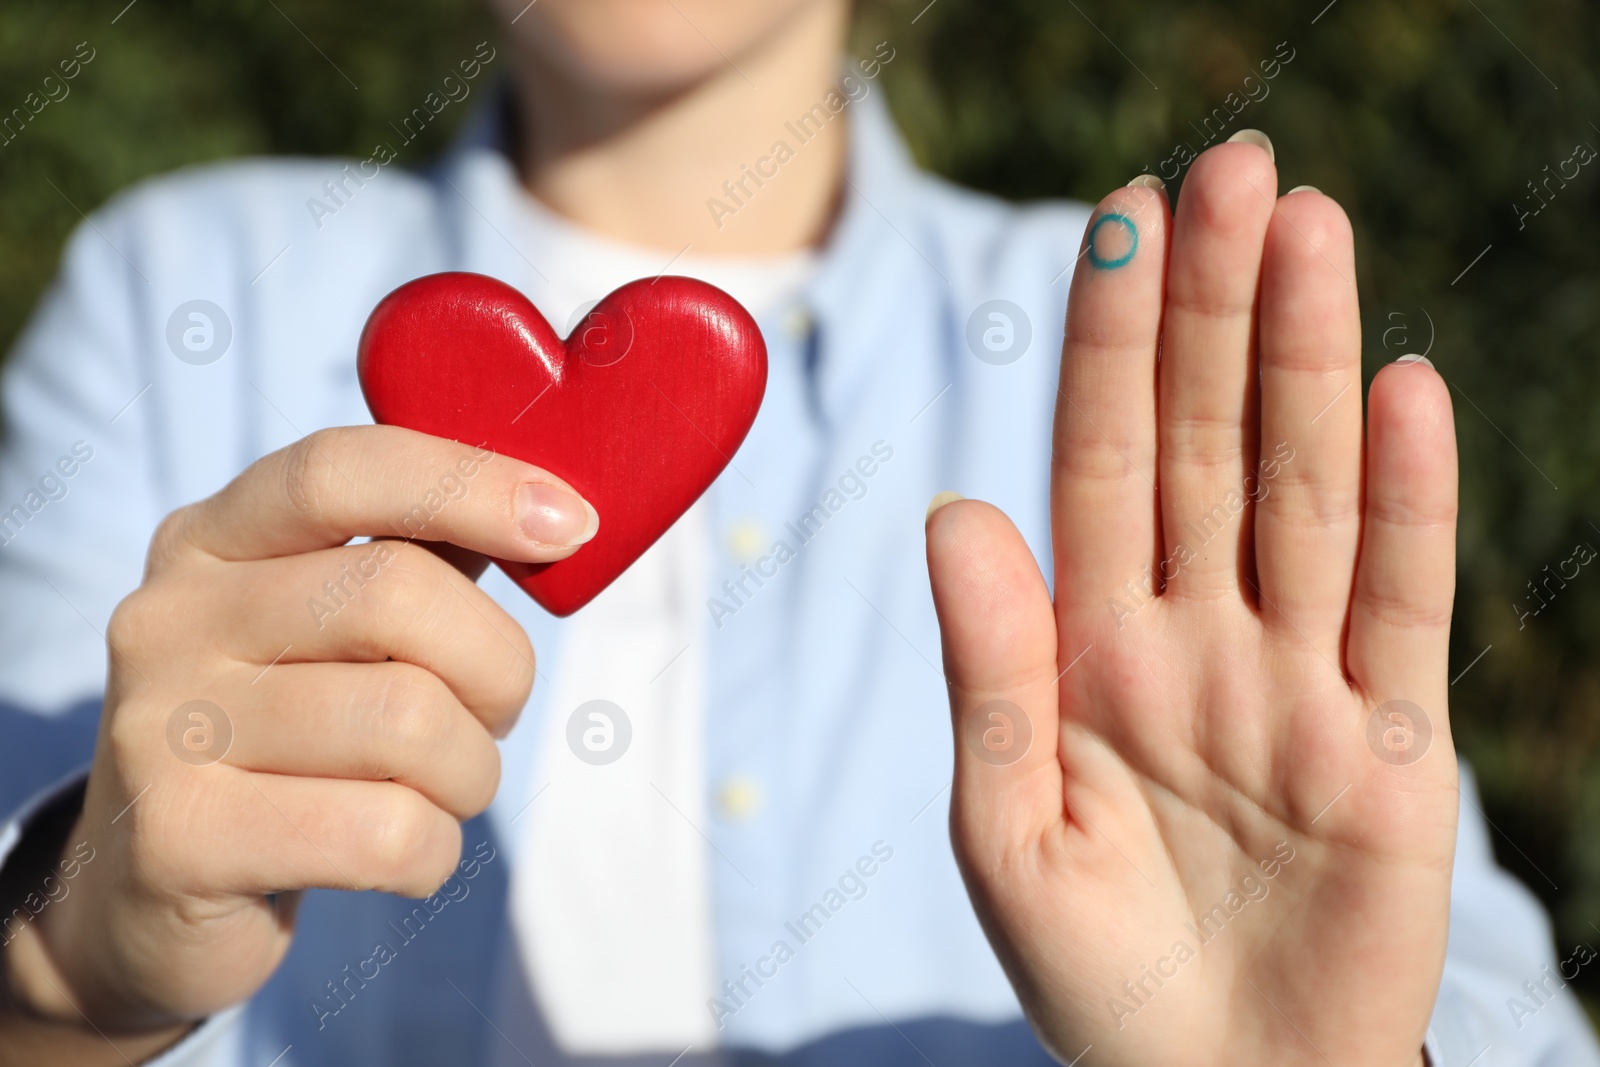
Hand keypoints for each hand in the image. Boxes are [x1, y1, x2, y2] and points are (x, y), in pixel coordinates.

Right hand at [0, 426, 595, 1063]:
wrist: (144, 891)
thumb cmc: (287, 737)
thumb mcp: (328, 630)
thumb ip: (420, 558)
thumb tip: (553, 511)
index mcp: (210, 540)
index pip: (340, 470)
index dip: (469, 482)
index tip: (568, 524)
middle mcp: (170, 618)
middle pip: (397, 594)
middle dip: (497, 666)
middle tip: (493, 713)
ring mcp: (160, 729)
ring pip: (409, 723)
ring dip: (470, 773)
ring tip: (439, 791)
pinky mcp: (179, 841)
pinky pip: (384, 833)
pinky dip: (433, 851)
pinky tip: (401, 853)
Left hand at [926, 137, 1456, 1064]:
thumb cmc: (1091, 978)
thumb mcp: (1006, 827)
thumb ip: (990, 670)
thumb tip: (956, 509)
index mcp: (1087, 648)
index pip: (1099, 460)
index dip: (1108, 342)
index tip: (1117, 217)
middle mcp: (1193, 637)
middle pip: (1206, 444)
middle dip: (1212, 309)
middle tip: (1230, 167)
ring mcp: (1294, 680)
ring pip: (1300, 492)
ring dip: (1305, 362)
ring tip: (1306, 229)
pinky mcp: (1386, 746)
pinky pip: (1398, 605)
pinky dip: (1406, 501)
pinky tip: (1406, 389)